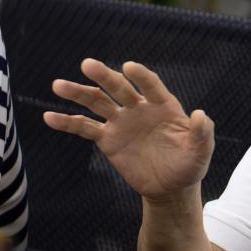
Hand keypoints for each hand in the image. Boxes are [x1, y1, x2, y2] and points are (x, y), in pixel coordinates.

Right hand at [43, 58, 214, 199]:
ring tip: (58, 85)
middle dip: (104, 76)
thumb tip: (200, 114)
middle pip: (119, 88)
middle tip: (87, 64)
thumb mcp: (201, 150)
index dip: (141, 76)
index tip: (128, 67)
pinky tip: (49, 116)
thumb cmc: (190, 164)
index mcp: (164, 105)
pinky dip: (67, 122)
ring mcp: (122, 122)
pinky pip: (85, 128)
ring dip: (78, 93)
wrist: (171, 186)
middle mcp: (140, 108)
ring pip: (97, 102)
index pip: (151, 85)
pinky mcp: (108, 139)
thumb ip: (202, 132)